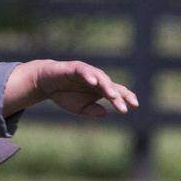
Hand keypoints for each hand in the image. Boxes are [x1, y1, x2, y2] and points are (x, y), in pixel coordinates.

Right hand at [4, 59, 138, 117]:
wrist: (46, 83)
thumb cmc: (65, 95)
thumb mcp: (79, 108)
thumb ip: (92, 111)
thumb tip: (105, 113)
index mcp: (100, 89)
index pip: (117, 92)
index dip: (126, 97)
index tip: (134, 106)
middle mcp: (97, 79)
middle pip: (111, 86)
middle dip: (118, 97)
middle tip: (123, 108)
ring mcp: (87, 72)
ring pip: (100, 77)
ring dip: (107, 86)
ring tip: (112, 96)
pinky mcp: (75, 67)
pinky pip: (84, 70)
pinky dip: (89, 76)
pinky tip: (94, 83)